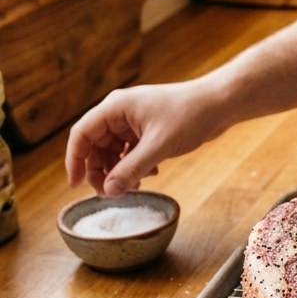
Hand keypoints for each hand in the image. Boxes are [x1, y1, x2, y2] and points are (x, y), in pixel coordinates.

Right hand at [66, 78, 222, 195]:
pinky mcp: (147, 130)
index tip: (76, 185)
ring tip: (134, 186)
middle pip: (95, 145)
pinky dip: (135, 166)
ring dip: (119, 171)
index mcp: (116, 107)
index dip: (75, 160)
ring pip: (113, 151)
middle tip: (111, 193)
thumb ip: (131, 169)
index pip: (82, 134)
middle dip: (100, 171)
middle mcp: (120, 112)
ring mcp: (134, 121)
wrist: (220, 104)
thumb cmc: (190, 115)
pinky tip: (151, 174)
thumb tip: (109, 191)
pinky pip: (130, 152)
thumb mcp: (158, 146)